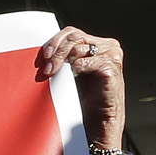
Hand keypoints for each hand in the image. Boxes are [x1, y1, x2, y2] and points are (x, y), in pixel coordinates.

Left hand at [35, 27, 126, 153]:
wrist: (98, 121)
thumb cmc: (84, 97)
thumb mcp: (71, 71)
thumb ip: (64, 56)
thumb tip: (43, 49)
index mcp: (98, 43)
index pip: (72, 32)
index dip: (55, 41)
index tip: (44, 55)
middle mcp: (107, 46)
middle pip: (74, 37)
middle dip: (56, 51)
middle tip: (47, 68)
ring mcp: (112, 55)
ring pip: (77, 48)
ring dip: (61, 61)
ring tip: (53, 74)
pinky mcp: (112, 67)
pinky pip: (85, 62)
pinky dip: (74, 70)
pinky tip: (70, 78)